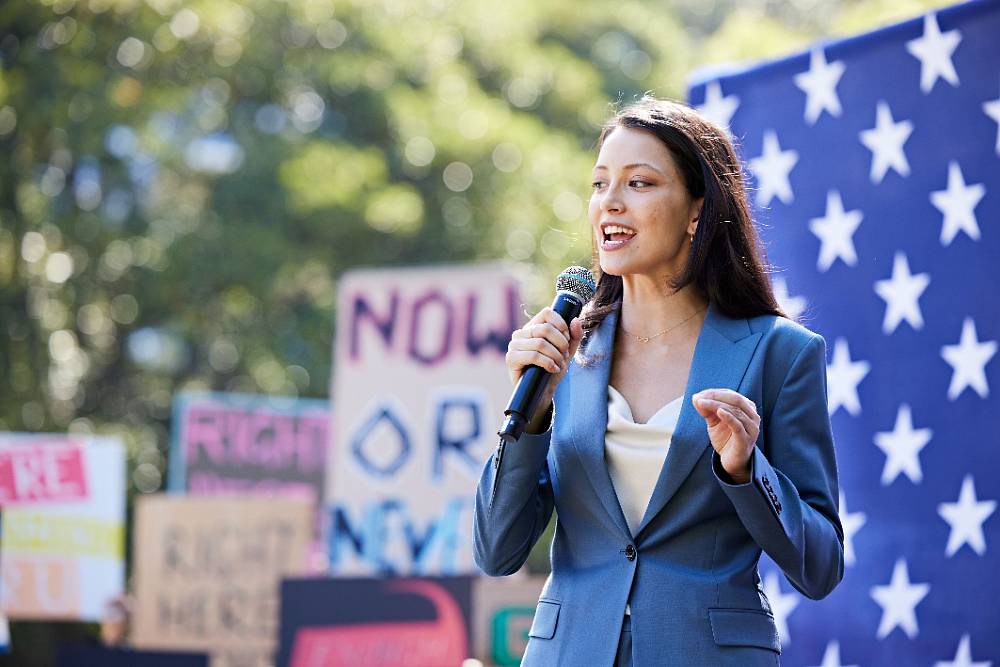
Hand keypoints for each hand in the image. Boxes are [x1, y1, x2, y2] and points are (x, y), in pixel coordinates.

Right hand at [505, 308, 583, 427]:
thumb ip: (573, 336)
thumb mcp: (566, 352)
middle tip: (564, 355)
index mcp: (533, 327)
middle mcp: (521, 333)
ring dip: (555, 355)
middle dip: (561, 343)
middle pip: (545, 329)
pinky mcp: (511, 358)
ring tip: (559, 364)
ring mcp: (514, 345)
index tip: (567, 337)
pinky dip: (547, 363)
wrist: (542, 391)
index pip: (547, 313)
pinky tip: (552, 369)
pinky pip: (533, 355)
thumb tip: (576, 320)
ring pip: (540, 343)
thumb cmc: (552, 369)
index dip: (561, 323)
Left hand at [692, 389, 759, 483]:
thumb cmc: (725, 438)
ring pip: (735, 411)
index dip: (714, 393)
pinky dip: (728, 417)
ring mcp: (751, 428)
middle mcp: (752, 417)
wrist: (731, 461)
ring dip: (716, 405)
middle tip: (699, 398)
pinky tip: (719, 412)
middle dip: (715, 397)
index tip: (698, 395)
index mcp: (747, 408)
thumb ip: (707, 410)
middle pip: (735, 399)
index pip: (731, 394)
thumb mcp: (714, 422)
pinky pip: (738, 426)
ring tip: (701, 403)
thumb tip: (696, 397)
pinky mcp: (746, 439)